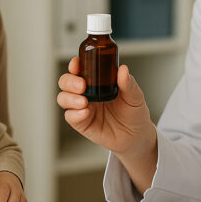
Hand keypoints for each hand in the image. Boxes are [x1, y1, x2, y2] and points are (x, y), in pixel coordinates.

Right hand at [57, 59, 158, 193]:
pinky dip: (74, 114)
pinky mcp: (82, 123)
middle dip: (69, 81)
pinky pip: (70, 117)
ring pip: (63, 98)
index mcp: (98, 82)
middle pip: (66, 82)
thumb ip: (128, 84)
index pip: (81, 69)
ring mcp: (82, 108)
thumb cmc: (134, 113)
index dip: (75, 65)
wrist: (136, 137)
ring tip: (83, 102)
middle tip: (81, 85)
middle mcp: (87, 93)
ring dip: (69, 98)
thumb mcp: (135, 97)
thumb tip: (123, 70)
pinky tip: (85, 112)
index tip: (77, 64)